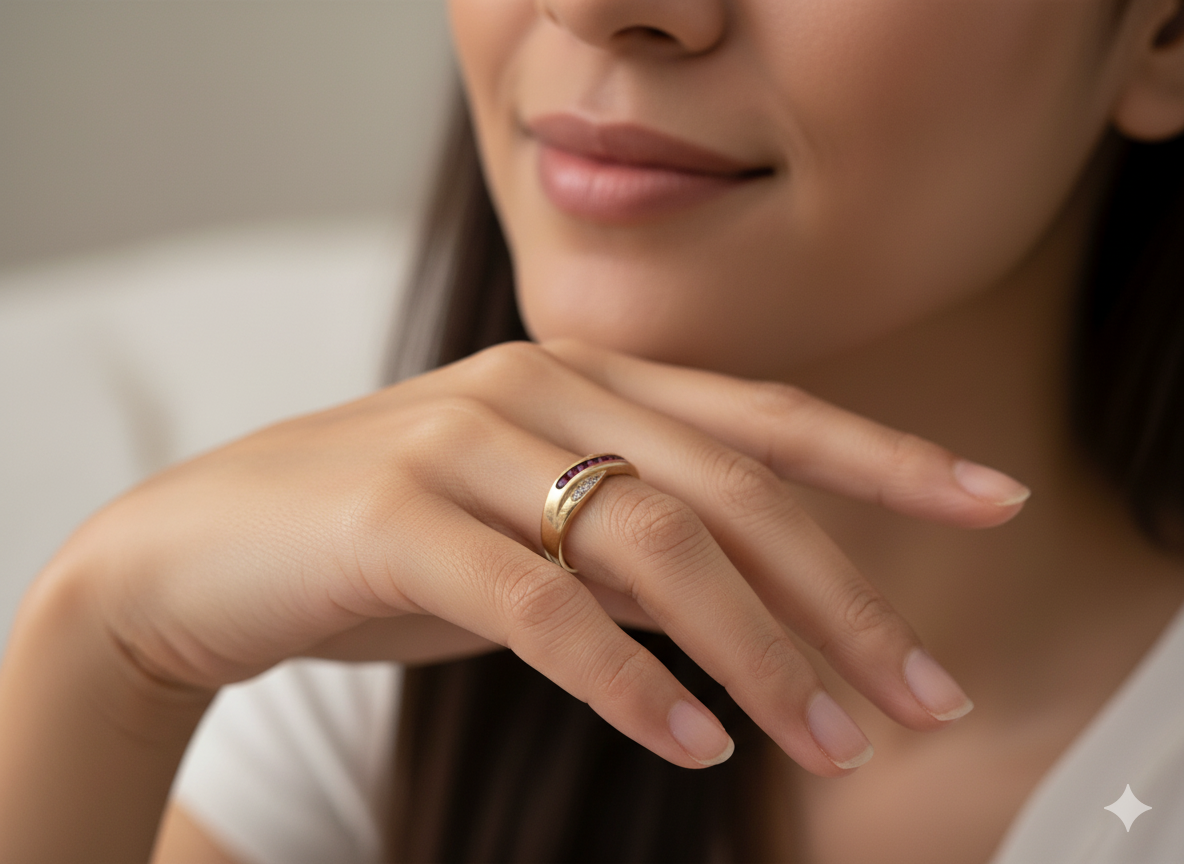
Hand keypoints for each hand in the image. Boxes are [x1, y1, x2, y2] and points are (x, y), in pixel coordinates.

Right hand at [59, 339, 1025, 775]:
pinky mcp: (390, 515)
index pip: (760, 415)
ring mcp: (460, 441)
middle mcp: (534, 388)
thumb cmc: (382, 542)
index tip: (992, 500)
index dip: (883, 458)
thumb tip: (754, 613)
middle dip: (842, 600)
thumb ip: (628, 542)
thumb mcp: (527, 531)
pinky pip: (538, 602)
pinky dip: (624, 679)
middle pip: (728, 492)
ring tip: (835, 744)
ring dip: (757, 654)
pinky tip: (692, 745)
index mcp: (577, 380)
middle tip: (927, 697)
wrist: (198, 554)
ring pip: (650, 544)